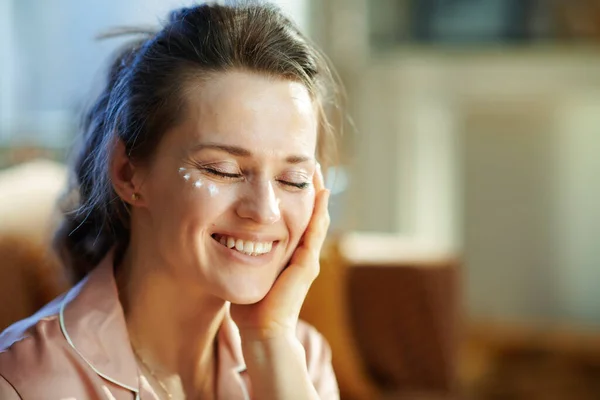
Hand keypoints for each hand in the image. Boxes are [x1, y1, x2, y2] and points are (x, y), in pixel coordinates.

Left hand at [230, 164, 330, 338]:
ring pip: (316, 218)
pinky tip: (319, 194)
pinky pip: (314, 232)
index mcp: (287, 251)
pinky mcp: (306, 265)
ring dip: (316, 193)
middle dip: (307, 187)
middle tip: (307, 161)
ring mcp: (306, 258)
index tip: (287, 170)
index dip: (292, 193)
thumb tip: (222, 233)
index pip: (294, 215)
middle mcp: (301, 252)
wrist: (260, 330)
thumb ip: (240, 251)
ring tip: (316, 169)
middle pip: (308, 212)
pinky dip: (318, 212)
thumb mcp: (245, 268)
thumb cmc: (249, 303)